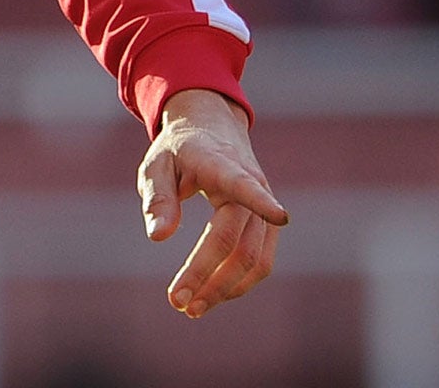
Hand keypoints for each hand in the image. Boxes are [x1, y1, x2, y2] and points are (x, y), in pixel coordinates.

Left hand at [138, 88, 288, 316]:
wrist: (212, 131)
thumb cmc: (180, 150)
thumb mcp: (157, 164)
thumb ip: (158, 197)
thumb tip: (158, 237)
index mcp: (222, 164)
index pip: (244, 185)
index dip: (261, 200)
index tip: (280, 214)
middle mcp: (252, 187)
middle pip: (235, 241)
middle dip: (208, 276)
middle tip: (179, 302)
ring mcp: (264, 210)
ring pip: (254, 259)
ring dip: (225, 288)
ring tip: (192, 307)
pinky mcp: (267, 227)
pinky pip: (259, 261)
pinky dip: (237, 282)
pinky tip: (211, 294)